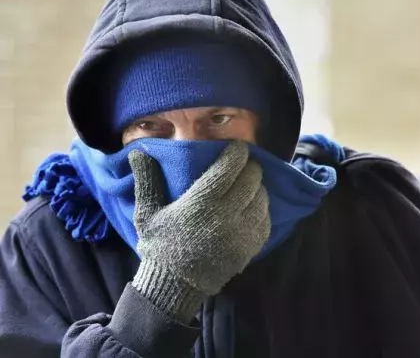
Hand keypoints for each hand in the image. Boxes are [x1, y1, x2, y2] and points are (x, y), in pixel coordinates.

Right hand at [128, 141, 269, 322]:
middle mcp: (227, 215)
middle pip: (251, 179)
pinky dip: (262, 209)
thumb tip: (138, 152)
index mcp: (202, 203)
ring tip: (248, 185)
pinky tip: (252, 206)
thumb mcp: (147, 213)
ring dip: (257, 187)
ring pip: (262, 198)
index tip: (237, 147)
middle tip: (244, 164)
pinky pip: (266, 219)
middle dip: (250, 167)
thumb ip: (147, 180)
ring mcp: (243, 232)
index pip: (230, 168)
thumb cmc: (160, 246)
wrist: (175, 286)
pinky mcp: (251, 247)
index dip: (238, 153)